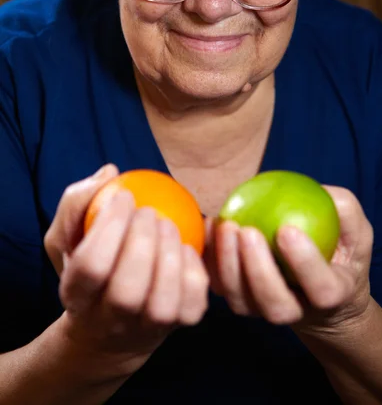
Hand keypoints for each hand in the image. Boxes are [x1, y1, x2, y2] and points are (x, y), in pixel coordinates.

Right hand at [44, 164, 208, 371]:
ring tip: (167, 224)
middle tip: (148, 212)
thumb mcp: (69, 234)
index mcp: (76, 295)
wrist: (110, 322)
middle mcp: (109, 320)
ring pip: (161, 305)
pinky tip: (186, 247)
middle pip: (126, 293)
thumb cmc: (90, 263)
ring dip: (169, 256)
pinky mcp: (177, 325)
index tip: (123, 196)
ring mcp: (145, 328)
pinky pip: (191, 305)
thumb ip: (79, 201)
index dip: (110, 227)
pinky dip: (193, 272)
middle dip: (142, 244)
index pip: (91, 267)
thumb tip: (110, 173)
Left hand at [204, 186, 372, 333]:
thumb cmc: (339, 249)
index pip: (322, 290)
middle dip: (258, 269)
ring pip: (242, 299)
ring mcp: (263, 309)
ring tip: (226, 226)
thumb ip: (343, 210)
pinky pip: (219, 285)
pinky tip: (210, 226)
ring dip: (229, 264)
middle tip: (248, 231)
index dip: (305, 264)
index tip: (287, 230)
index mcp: (332, 294)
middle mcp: (297, 310)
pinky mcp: (239, 298)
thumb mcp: (354, 228)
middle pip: (276, 304)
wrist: (317, 287)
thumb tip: (319, 190)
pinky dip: (210, 259)